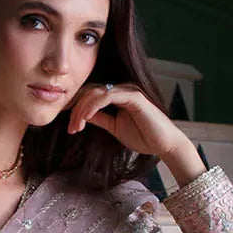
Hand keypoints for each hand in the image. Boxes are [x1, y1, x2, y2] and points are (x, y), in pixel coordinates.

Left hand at [65, 81, 185, 162]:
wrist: (163, 144)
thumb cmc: (143, 136)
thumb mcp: (114, 128)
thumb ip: (100, 119)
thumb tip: (83, 115)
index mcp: (117, 95)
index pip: (91, 94)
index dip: (76, 106)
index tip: (68, 124)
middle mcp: (122, 89)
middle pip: (90, 91)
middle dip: (76, 109)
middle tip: (70, 128)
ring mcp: (128, 90)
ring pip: (96, 93)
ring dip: (82, 110)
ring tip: (76, 127)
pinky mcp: (133, 96)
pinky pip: (108, 96)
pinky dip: (94, 107)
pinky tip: (86, 119)